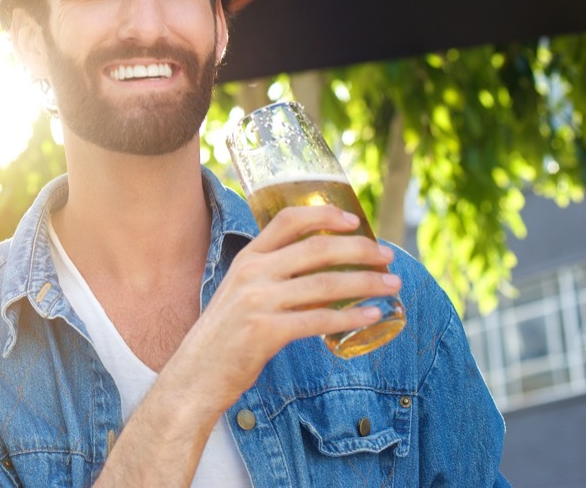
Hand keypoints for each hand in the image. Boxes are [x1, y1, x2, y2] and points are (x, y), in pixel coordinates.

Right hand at [166, 204, 399, 416]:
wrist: (196, 372)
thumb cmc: (225, 334)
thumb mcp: (242, 292)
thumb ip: (274, 277)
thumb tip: (323, 272)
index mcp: (247, 257)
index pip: (288, 220)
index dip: (324, 215)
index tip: (355, 221)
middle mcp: (252, 273)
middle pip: (316, 249)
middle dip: (360, 250)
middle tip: (387, 257)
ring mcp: (258, 301)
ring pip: (325, 284)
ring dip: (365, 283)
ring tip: (391, 285)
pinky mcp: (266, 332)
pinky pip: (319, 321)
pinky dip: (352, 317)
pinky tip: (373, 315)